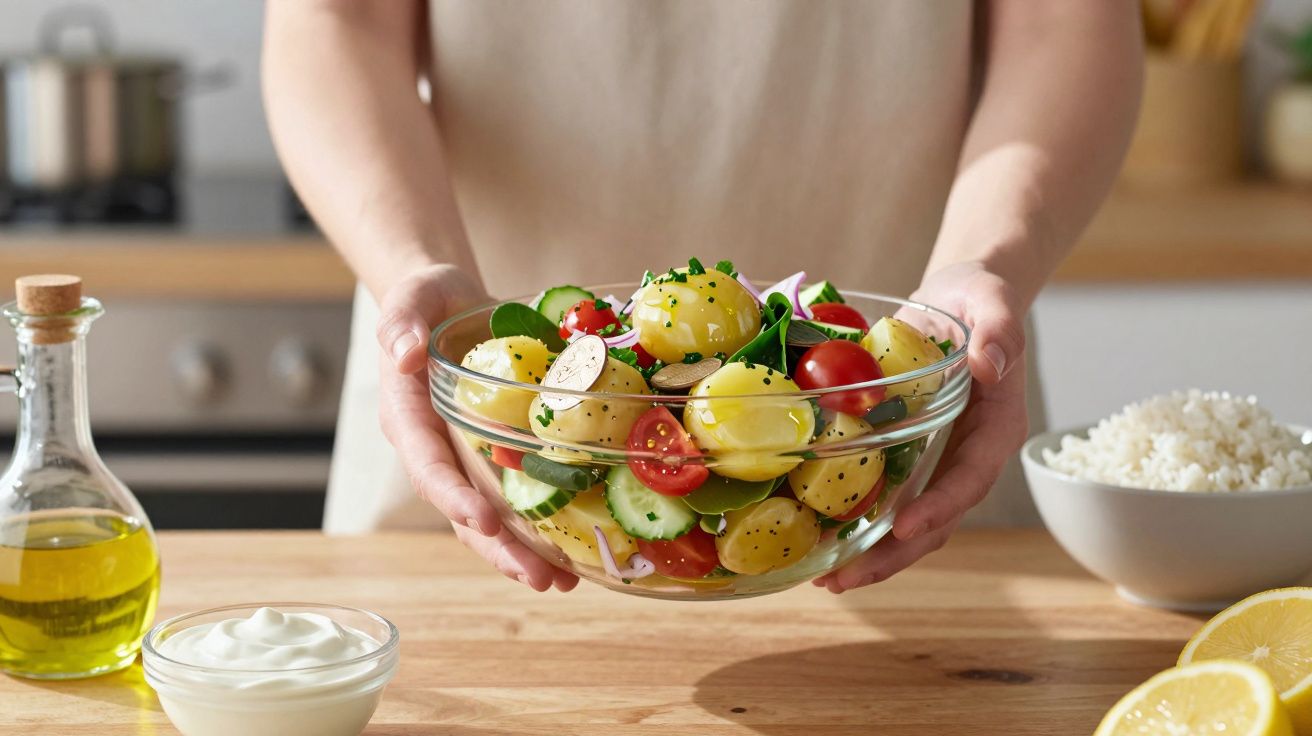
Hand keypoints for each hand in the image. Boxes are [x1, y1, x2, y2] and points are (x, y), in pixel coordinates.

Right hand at [376, 264, 578, 591]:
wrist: (446, 304)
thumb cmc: (426, 298)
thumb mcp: (412, 296)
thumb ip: (402, 321)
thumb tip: (404, 355)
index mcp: (408, 417)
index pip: (427, 464)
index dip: (453, 495)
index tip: (482, 518)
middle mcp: (434, 449)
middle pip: (462, 509)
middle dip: (499, 547)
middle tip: (539, 578)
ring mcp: (464, 458)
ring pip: (489, 518)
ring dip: (523, 553)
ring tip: (564, 583)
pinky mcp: (492, 455)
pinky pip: (515, 498)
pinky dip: (541, 528)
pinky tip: (576, 554)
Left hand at [813, 261, 1030, 592]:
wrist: (963, 297)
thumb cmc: (981, 296)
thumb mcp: (992, 301)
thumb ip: (1000, 330)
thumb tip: (991, 364)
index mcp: (996, 427)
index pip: (970, 477)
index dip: (941, 506)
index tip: (906, 529)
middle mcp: (968, 454)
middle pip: (937, 519)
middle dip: (893, 555)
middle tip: (843, 579)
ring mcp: (938, 459)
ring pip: (909, 521)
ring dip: (870, 554)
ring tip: (824, 578)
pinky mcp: (909, 454)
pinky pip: (885, 496)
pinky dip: (856, 522)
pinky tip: (816, 538)